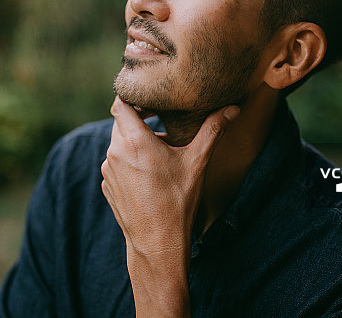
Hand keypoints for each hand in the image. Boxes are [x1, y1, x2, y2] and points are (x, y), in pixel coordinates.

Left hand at [100, 97, 238, 316]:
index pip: (120, 103)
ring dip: (136, 141)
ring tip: (161, 150)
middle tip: (161, 120)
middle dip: (139, 119)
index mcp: (134, 141)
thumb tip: (233, 108)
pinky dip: (130, 160)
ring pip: (118, 143)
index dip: (133, 97)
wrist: (157, 244)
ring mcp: (108, 170)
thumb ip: (212, 130)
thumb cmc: (178, 202)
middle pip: (121, 122)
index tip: (150, 99)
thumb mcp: (197, 162)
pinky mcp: (108, 185)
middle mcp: (115, 152)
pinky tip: (150, 172)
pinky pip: (116, 163)